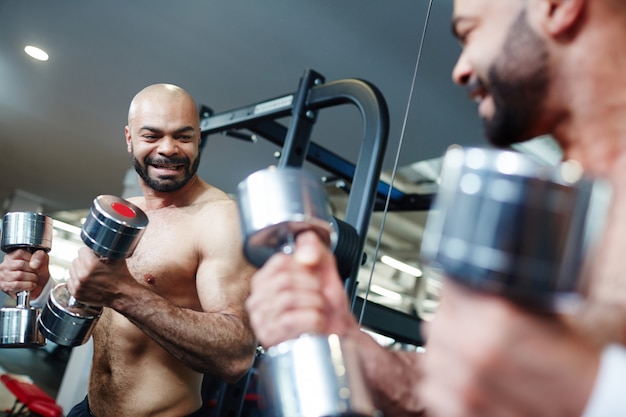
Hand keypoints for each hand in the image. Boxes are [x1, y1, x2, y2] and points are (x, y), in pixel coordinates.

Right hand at [0, 249, 49, 297]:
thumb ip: (40, 256)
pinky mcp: (5, 286)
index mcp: (12, 256)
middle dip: (33, 270)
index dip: (32, 259)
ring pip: (20, 275)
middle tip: (36, 272)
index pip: (21, 253)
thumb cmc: (36, 272)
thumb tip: (34, 264)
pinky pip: (18, 285)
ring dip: (32, 278)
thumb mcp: (41, 260)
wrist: (36, 287)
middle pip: (21, 264)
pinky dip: (28, 285)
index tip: (35, 264)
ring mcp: (4, 276)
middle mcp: (6, 265)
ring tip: (34, 279)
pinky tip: (31, 284)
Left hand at [66, 246, 132, 306]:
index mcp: (91, 265)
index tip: (94, 256)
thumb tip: (98, 241)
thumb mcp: (116, 258)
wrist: (123, 295)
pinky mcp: (77, 294)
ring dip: (79, 271)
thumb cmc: (121, 276)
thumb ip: (105, 249)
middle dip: (84, 261)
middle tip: (94, 266)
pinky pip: (70, 282)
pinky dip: (76, 281)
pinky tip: (87, 281)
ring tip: (91, 274)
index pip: (82, 251)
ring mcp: (78, 286)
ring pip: (72, 271)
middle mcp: (83, 275)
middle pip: (76, 260)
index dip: (89, 252)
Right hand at [245, 230, 358, 347]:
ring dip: (315, 304)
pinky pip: (292, 320)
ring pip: (288, 299)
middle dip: (312, 288)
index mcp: (265, 279)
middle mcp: (257, 299)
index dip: (305, 269)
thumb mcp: (324, 267)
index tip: (314, 278)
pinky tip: (316, 324)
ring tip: (318, 310)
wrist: (338, 332)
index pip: (280, 262)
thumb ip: (314, 247)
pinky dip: (313, 320)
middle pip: (284, 280)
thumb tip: (305, 255)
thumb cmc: (327, 304)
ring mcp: (261, 319)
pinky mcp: (270, 337)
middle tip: (319, 297)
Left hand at [420, 280, 599, 416]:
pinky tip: (467, 378)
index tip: (463, 289)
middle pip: (436, 317)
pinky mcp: (459, 410)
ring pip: (431, 352)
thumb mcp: (540, 309)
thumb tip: (467, 278)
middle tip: (473, 324)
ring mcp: (465, 384)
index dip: (459, 284)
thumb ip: (498, 292)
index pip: (451, 284)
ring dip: (447, 350)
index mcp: (497, 318)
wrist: (588, 406)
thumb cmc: (569, 360)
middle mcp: (476, 350)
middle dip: (453, 318)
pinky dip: (444, 381)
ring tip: (473, 354)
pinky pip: (430, 385)